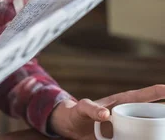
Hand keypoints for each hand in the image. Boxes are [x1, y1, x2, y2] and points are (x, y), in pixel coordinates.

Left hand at [49, 85, 164, 139]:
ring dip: (153, 132)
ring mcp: (128, 127)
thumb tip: (106, 114)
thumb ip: (91, 109)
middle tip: (164, 122)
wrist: (71, 127)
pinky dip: (143, 138)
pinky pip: (137, 139)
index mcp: (122, 103)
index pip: (143, 96)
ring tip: (158, 134)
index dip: (157, 92)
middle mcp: (129, 114)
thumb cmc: (78, 112)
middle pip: (151, 114)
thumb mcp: (82, 108)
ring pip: (147, 129)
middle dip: (160, 115)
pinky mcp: (124, 139)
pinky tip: (148, 139)